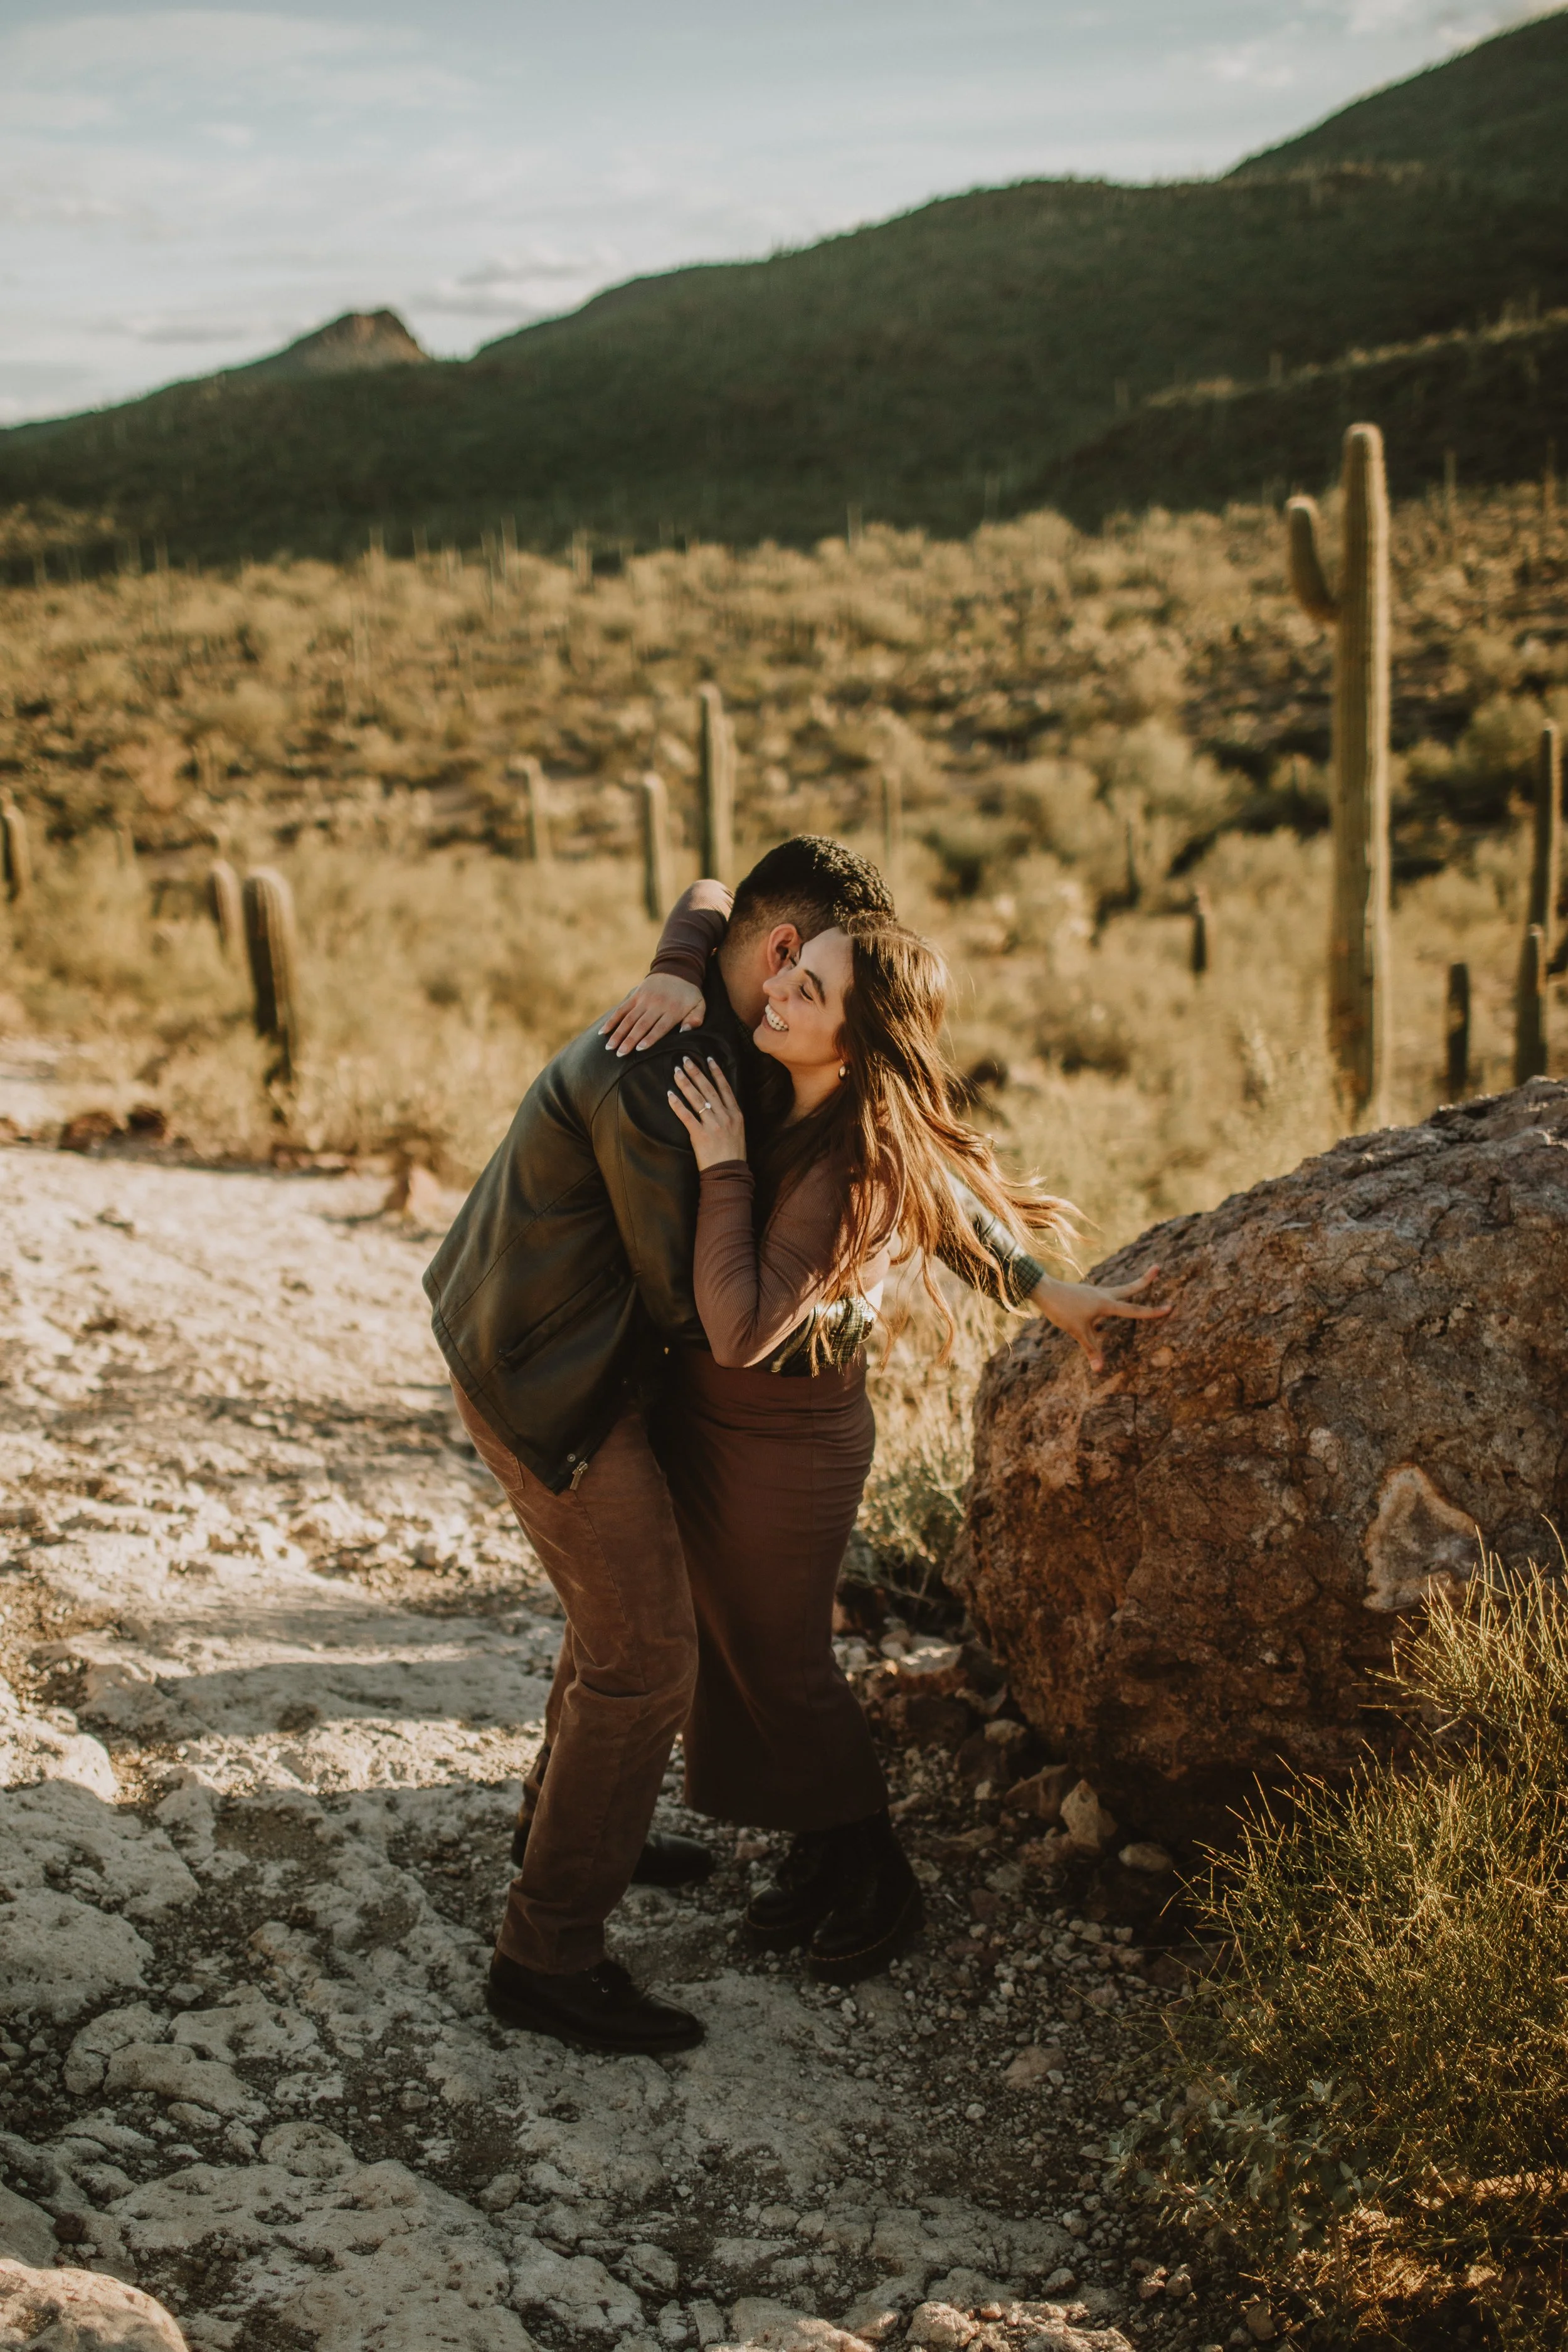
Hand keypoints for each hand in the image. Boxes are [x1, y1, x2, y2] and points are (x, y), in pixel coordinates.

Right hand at [600, 974, 704, 1055]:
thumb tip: (686, 1031)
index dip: (649, 1038)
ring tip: (609, 1047)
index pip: (660, 1027)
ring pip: (629, 1018)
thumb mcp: (699, 1004)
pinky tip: (604, 1032)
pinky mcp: (636, 995)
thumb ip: (696, 1019)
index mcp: (673, 1010)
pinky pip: (622, 1009)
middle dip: (630, 1040)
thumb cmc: (689, 994)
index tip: (639, 1049)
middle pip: (641, 1025)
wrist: (677, 969)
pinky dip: (612, 1020)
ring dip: (618, 1033)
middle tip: (620, 1054)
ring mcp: (644, 1000)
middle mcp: (657, 1005)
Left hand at [668, 1057, 745, 1168]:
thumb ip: (729, 1115)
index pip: (725, 1088)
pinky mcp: (700, 1135)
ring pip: (697, 1099)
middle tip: (685, 1060)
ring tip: (677, 1072)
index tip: (708, 1059)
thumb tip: (717, 1102)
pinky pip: (686, 1116)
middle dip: (696, 1073)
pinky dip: (677, 1104)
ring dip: (685, 1084)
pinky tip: (670, 1095)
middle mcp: (725, 1117)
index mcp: (736, 1114)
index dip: (716, 1072)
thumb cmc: (733, 1153)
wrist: (729, 1173)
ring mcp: (713, 1125)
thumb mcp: (738, 1130)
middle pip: (708, 1089)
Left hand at [1031, 1264, 1168, 1373]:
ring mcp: (1095, 1292)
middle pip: (1129, 1288)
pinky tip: (1104, 1310)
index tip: (1170, 1307)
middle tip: (1158, 1267)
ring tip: (1141, 1283)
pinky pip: (1104, 1297)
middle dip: (1145, 1280)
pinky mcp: (1086, 1294)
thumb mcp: (1077, 1332)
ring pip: (1118, 1290)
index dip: (1153, 1312)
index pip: (1134, 1310)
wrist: (1043, 1290)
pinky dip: (1111, 1300)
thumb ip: (1091, 1349)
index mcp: (1106, 1304)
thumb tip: (1099, 1369)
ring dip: (1130, 1288)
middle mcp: (1103, 1295)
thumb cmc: (1061, 1310)